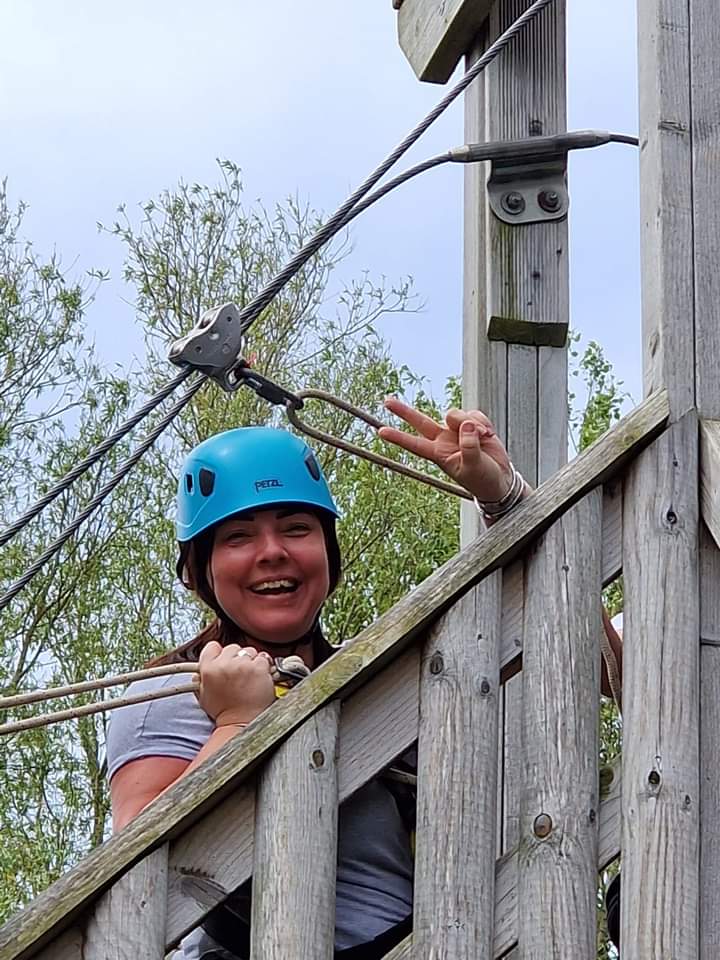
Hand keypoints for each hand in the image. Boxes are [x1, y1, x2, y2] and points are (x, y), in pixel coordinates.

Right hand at [198, 642, 275, 726]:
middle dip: (236, 658)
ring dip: (251, 661)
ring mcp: (243, 665)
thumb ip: (201, 679)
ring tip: (249, 677)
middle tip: (238, 674)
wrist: (242, 723)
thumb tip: (198, 671)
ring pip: (249, 651)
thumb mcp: (204, 696)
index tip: (223, 661)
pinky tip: (259, 677)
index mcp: (208, 669)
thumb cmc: (224, 712)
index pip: (212, 646)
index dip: (219, 653)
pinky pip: (263, 657)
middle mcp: (224, 664)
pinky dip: (264, 666)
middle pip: (233, 648)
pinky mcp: (259, 668)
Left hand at [378, 397, 512, 502]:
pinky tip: (488, 434)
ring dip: (470, 422)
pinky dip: (482, 422)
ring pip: (454, 414)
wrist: (499, 479)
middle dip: (404, 411)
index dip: (398, 438)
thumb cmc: (483, 479)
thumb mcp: (474, 467)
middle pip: (420, 422)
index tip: (381, 432)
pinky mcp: (473, 424)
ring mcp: (457, 431)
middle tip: (386, 401)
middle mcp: (444, 440)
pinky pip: (473, 414)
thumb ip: (469, 446)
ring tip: (484, 437)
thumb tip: (467, 424)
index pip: (414, 444)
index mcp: (439, 454)